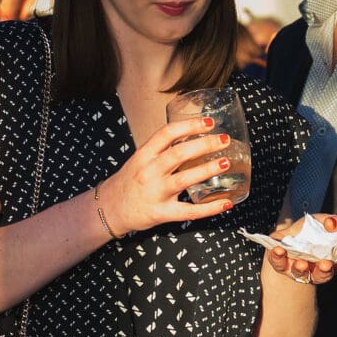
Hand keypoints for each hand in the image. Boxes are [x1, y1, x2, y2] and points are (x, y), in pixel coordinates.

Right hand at [103, 116, 237, 232]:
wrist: (109, 208)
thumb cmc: (129, 182)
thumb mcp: (140, 160)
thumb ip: (162, 150)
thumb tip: (193, 138)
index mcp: (144, 155)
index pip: (167, 133)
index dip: (189, 125)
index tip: (209, 122)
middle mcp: (149, 172)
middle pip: (178, 154)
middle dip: (204, 145)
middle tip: (224, 140)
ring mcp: (155, 193)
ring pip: (184, 179)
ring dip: (207, 170)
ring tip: (226, 163)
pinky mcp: (162, 213)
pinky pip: (189, 211)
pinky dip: (209, 208)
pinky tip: (225, 203)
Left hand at [262, 214, 336, 285]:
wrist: (286, 235)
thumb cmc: (309, 231)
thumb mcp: (322, 222)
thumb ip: (332, 221)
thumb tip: (332, 223)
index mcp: (333, 260)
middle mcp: (317, 270)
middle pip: (325, 275)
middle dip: (325, 270)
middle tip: (326, 264)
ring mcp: (299, 271)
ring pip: (302, 275)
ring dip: (302, 269)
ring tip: (301, 263)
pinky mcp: (281, 266)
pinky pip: (279, 264)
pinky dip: (278, 257)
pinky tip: (278, 249)